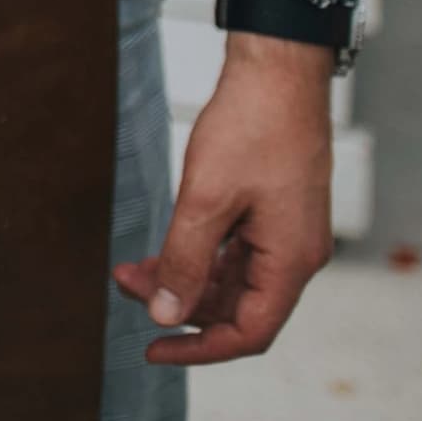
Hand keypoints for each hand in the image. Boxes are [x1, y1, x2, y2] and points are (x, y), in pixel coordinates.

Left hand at [112, 42, 335, 364]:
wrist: (277, 70)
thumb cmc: (251, 126)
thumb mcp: (206, 198)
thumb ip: (184, 260)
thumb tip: (164, 315)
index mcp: (291, 260)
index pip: (249, 332)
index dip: (200, 349)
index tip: (153, 350)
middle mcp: (295, 254)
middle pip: (236, 307)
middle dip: (179, 305)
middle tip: (125, 288)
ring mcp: (285, 233)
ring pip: (230, 279)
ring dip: (181, 277)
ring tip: (128, 270)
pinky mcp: (272, 212)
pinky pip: (233, 252)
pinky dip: (196, 255)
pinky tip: (160, 249)